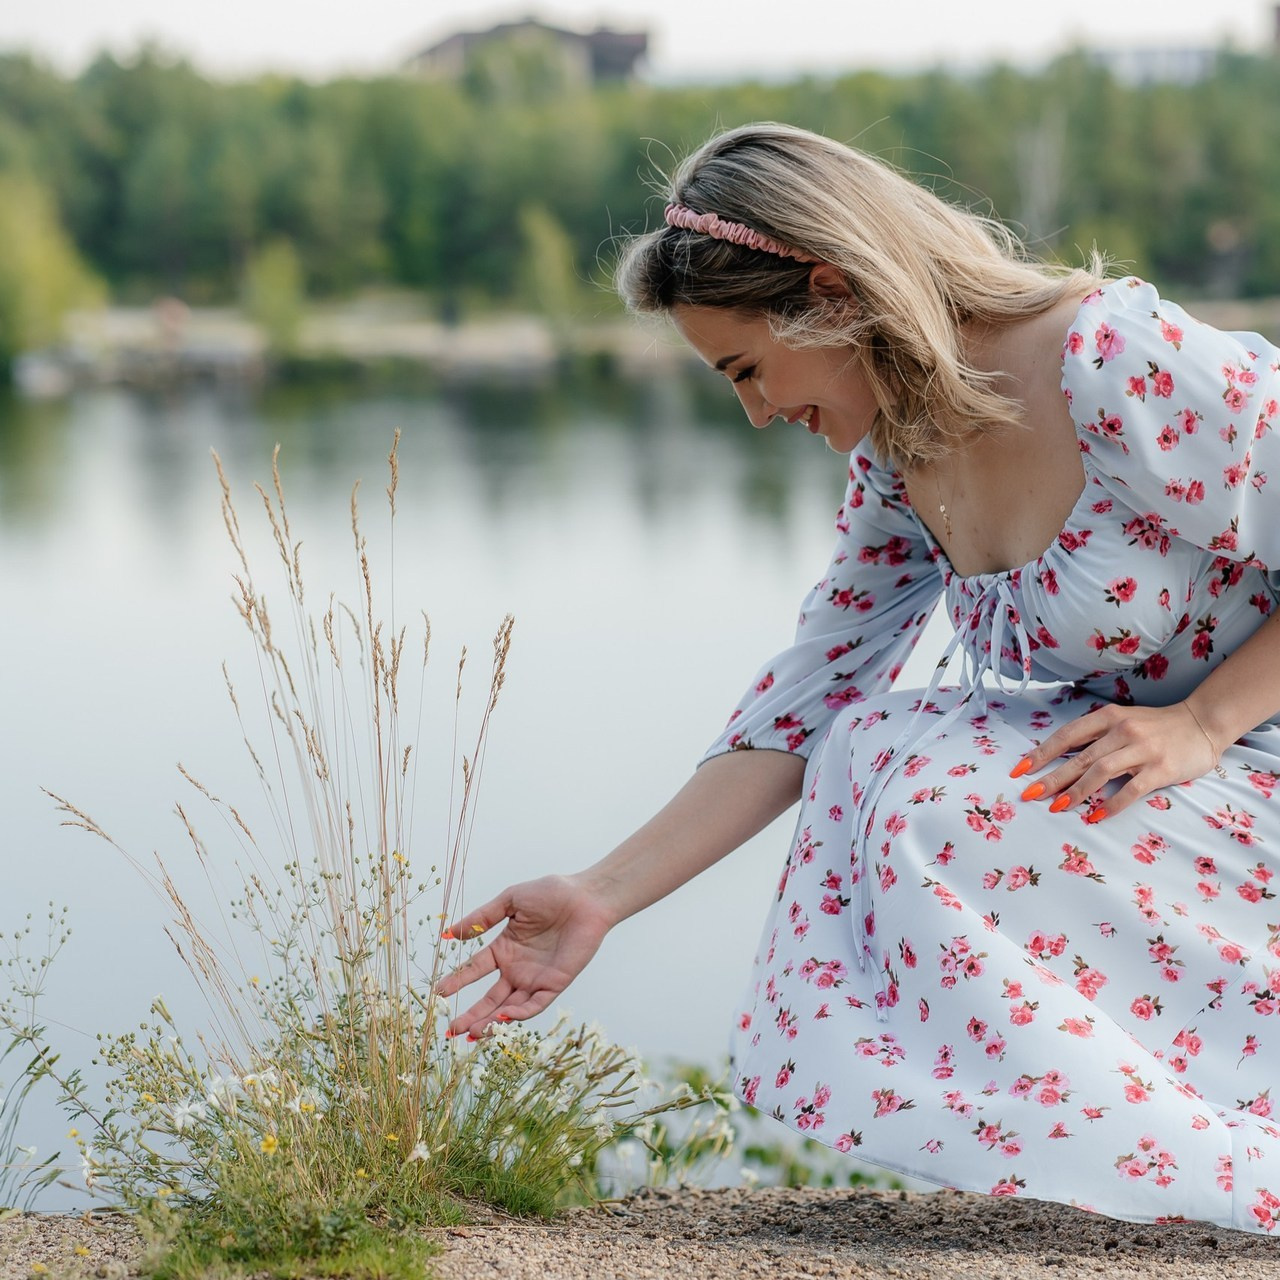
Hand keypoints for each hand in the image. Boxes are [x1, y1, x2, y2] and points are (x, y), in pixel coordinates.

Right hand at [434, 874, 614, 1036]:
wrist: (586, 897)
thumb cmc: (551, 893)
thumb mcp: (510, 901)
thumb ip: (481, 918)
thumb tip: (449, 933)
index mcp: (504, 949)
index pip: (475, 969)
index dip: (457, 981)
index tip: (438, 993)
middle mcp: (517, 968)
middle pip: (490, 998)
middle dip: (471, 1015)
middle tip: (451, 1030)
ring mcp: (535, 978)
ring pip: (510, 1007)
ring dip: (491, 1021)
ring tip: (471, 1033)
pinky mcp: (555, 983)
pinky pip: (535, 1004)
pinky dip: (520, 1013)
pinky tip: (504, 1017)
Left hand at [1011, 700, 1222, 821]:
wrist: (1202, 724)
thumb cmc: (1156, 726)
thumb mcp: (1122, 720)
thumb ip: (1094, 736)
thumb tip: (1057, 756)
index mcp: (1109, 717)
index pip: (1067, 736)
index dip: (1041, 753)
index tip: (1020, 770)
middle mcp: (1123, 731)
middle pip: (1079, 757)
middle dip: (1051, 778)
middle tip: (1030, 794)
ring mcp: (1143, 750)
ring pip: (1101, 771)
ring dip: (1076, 791)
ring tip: (1057, 807)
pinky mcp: (1161, 769)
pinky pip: (1131, 789)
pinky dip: (1111, 803)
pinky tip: (1096, 815)